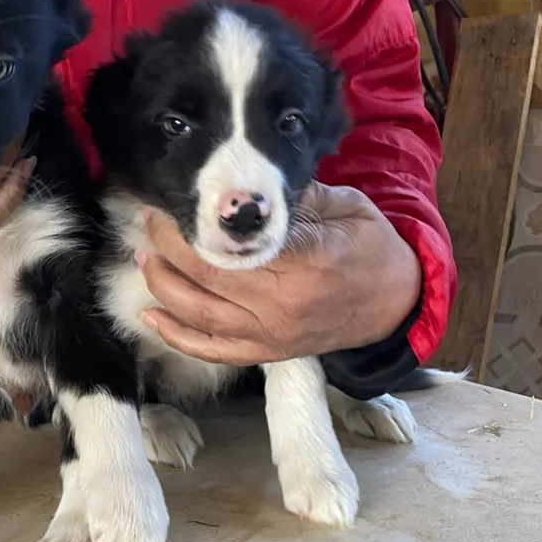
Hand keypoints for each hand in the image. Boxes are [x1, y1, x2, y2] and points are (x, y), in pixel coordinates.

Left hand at [138, 183, 421, 365]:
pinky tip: (152, 316)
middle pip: (207, 279)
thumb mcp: (344, 208)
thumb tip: (243, 187)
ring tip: (145, 259)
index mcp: (306, 262)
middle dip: (170, 249)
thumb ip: (292, 199)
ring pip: (201, 315)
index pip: (233, 246)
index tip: (173, 202)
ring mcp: (273, 335)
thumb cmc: (371, 248)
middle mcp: (283, 306)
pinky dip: (178, 336)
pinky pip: (213, 350)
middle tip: (152, 223)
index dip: (193, 226)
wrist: (395, 303)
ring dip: (164, 286)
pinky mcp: (268, 353)